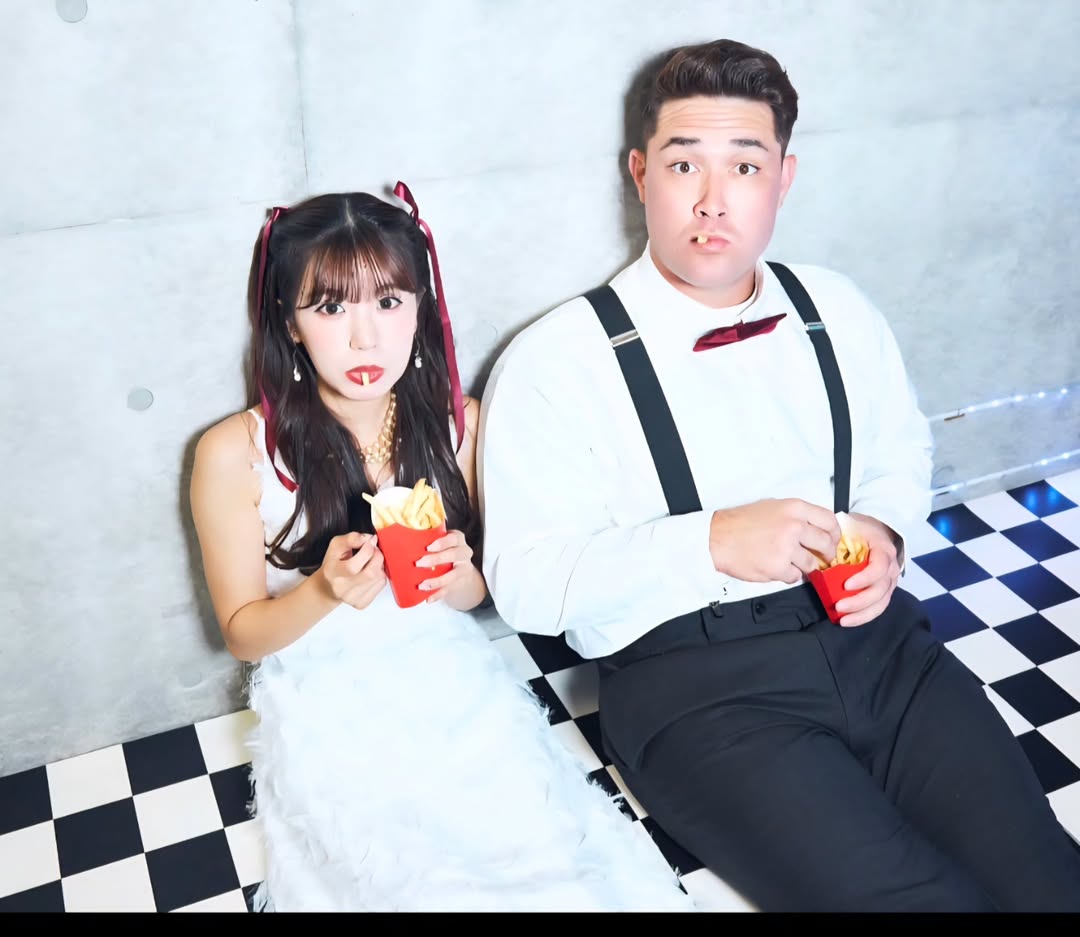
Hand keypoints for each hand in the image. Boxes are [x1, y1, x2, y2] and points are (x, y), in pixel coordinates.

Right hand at [318, 532, 385, 609]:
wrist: (329, 585)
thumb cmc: (334, 563)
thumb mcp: (337, 545)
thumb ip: (352, 538)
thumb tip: (369, 539)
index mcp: (332, 573)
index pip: (353, 566)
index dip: (367, 550)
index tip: (369, 543)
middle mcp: (341, 589)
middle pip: (370, 573)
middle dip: (377, 556)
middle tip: (374, 550)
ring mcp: (352, 599)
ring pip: (379, 578)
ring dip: (379, 565)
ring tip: (370, 561)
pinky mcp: (362, 603)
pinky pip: (381, 585)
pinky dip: (380, 575)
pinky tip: (371, 572)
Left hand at [414, 529, 479, 604]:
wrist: (459, 567)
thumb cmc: (442, 550)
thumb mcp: (439, 541)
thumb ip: (423, 537)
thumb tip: (389, 534)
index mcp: (457, 539)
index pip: (453, 538)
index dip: (442, 542)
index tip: (428, 547)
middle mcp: (463, 552)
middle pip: (454, 554)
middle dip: (437, 559)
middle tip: (419, 563)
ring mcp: (463, 568)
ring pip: (453, 575)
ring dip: (437, 581)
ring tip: (422, 585)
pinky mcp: (460, 582)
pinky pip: (450, 589)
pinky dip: (438, 594)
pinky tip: (428, 599)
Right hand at [710, 499, 840, 583]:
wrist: (717, 538)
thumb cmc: (741, 523)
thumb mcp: (773, 507)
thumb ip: (797, 515)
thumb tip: (818, 528)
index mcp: (794, 508)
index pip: (830, 521)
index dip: (834, 534)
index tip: (832, 540)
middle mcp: (793, 526)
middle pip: (826, 544)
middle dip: (825, 555)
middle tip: (820, 557)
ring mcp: (787, 547)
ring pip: (812, 564)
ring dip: (804, 566)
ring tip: (789, 561)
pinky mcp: (778, 567)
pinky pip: (796, 577)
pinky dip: (789, 575)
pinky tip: (777, 567)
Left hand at [832, 514, 900, 626]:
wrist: (874, 532)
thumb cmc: (858, 530)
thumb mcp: (849, 528)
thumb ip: (838, 540)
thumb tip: (820, 555)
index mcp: (884, 550)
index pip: (879, 567)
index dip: (864, 578)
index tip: (846, 585)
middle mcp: (891, 568)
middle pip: (880, 589)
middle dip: (859, 601)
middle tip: (838, 606)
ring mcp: (890, 581)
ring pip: (881, 602)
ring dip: (861, 613)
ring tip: (842, 619)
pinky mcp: (885, 592)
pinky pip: (878, 608)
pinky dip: (864, 616)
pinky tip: (848, 620)